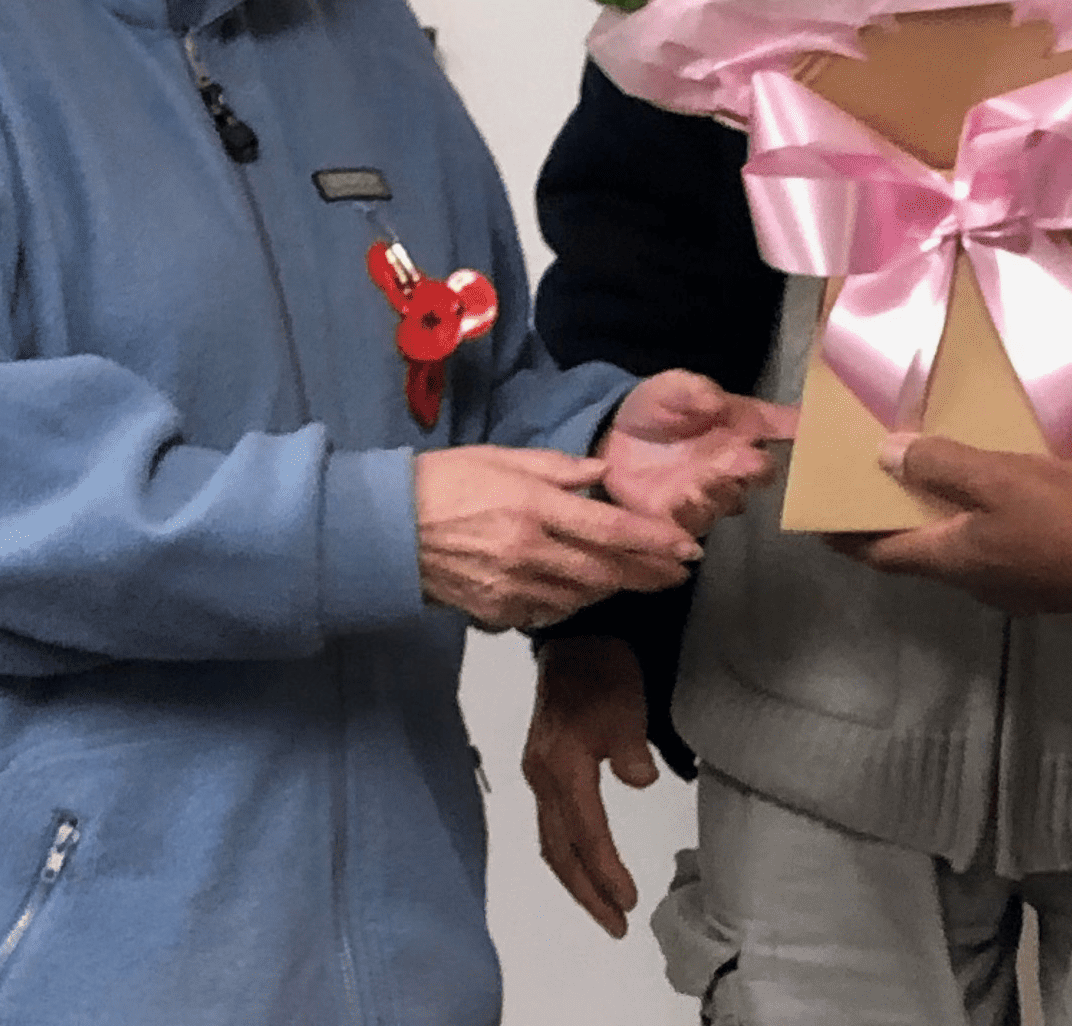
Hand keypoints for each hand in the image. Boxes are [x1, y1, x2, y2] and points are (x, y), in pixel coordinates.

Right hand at [411, 445, 698, 630]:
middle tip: (678, 571)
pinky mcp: (496, 612)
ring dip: (616, 588)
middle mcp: (530, 552)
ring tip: (641, 578)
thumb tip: (601, 476)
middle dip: (649, 573)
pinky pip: (548, 612)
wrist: (385, 530)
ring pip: (583, 596)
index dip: (654, 542)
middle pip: (606, 572)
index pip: (610, 530)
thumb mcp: (502, 458)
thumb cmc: (442, 482)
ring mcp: (513, 588)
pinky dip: (572, 601)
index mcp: (534, 507)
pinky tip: (584, 591)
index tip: (686, 548)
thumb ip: (558, 469)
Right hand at [522, 634, 658, 935]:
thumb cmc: (605, 672)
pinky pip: (552, 824)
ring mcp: (538, 774)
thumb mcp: (627, 708)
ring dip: (577, 879)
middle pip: (560, 851)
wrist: (576, 637)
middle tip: (616, 926)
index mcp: (562, 770)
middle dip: (587, 893)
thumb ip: (633, 750)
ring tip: (604, 908)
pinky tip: (584, 862)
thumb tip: (640, 782)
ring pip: (553, 842)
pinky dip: (569, 853)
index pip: (585, 836)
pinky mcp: (542, 766)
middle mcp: (542, 780)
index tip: (629, 903)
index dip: (606, 873)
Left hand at [601, 370, 796, 536]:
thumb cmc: (654, 408)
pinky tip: (678, 501)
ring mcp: (714, 492)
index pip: (786, 428)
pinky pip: (699, 523)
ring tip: (701, 481)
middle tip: (744, 460)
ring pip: (734, 500)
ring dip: (723, 491)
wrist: (612, 438)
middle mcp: (736, 462)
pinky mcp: (685, 517)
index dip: (804, 431)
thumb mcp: (672, 388)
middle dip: (757, 469)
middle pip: (764, 472)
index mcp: (744, 426)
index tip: (814, 431)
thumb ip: (695, 390)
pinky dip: (692, 514)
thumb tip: (717, 403)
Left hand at [845, 432, 1071, 614]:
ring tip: (942, 482)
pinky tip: (1003, 499)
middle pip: (921, 552)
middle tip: (883, 485)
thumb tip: (885, 455)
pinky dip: (983, 524)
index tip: (820, 523)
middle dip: (898, 522)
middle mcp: (974, 581)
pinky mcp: (1046, 583)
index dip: (847, 537)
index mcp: (952, 558)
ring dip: (944, 521)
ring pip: (962, 551)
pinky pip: (999, 550)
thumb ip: (940, 465)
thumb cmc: (1061, 518)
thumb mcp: (997, 478)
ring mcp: (1013, 588)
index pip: (882, 554)